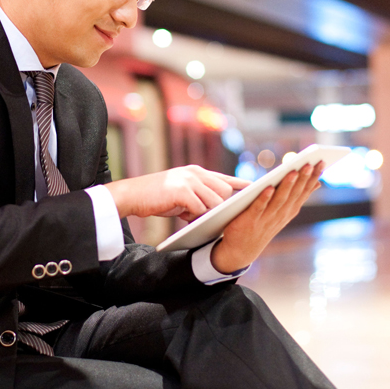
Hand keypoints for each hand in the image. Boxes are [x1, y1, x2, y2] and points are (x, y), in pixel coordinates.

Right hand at [105, 165, 249, 221]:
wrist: (133, 195)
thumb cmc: (156, 198)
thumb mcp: (181, 193)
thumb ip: (198, 196)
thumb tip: (213, 210)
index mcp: (196, 172)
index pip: (225, 178)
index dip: (241, 184)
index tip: (256, 188)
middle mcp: (195, 173)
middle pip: (224, 192)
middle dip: (219, 207)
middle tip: (205, 216)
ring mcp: (189, 181)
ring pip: (214, 201)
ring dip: (206, 213)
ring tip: (190, 215)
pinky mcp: (182, 191)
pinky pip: (199, 208)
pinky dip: (193, 216)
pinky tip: (183, 216)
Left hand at [210, 163, 323, 273]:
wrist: (242, 249)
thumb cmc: (264, 223)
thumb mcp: (284, 210)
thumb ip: (297, 196)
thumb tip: (317, 182)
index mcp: (290, 210)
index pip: (304, 191)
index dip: (313, 177)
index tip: (321, 161)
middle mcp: (281, 214)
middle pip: (294, 194)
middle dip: (303, 178)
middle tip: (310, 163)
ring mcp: (266, 218)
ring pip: (279, 200)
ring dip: (286, 186)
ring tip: (292, 171)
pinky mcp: (250, 221)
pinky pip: (258, 208)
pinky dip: (264, 198)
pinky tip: (269, 188)